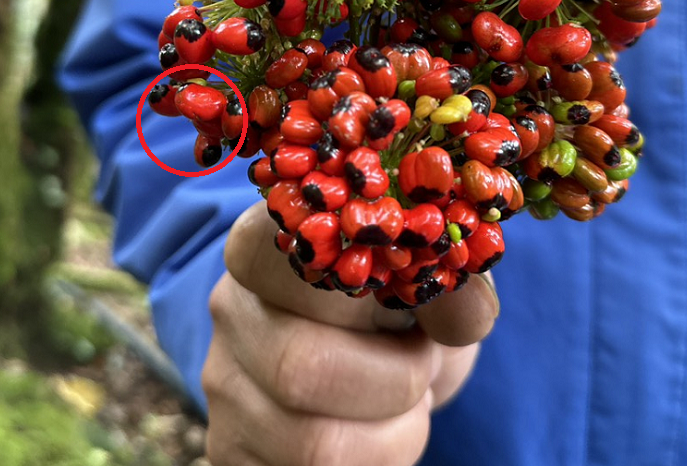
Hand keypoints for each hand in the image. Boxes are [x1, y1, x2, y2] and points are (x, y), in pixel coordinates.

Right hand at [202, 200, 500, 465]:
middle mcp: (233, 309)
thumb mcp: (431, 274)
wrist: (373, 360)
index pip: (289, 249)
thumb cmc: (399, 303)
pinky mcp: (233, 449)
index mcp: (268, 243)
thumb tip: (462, 307)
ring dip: (398, 431)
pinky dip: (379, 461)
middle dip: (397, 376)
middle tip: (423, 357)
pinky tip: (382, 430)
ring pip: (317, 442)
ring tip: (409, 398)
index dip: (364, 277)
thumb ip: (452, 277)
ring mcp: (225, 385)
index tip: (409, 287)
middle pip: (305, 366)